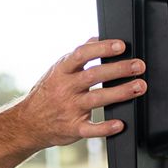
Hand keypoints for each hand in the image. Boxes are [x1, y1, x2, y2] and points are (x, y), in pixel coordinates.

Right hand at [16, 38, 144, 148]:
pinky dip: (105, 128)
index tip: (121, 45)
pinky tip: (119, 124)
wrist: (28, 123)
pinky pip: (90, 129)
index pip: (81, 55)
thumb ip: (77, 57)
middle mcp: (64, 89)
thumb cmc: (47, 94)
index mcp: (61, 72)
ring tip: (139, 87)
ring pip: (96, 99)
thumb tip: (96, 38)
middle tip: (138, 66)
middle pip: (93, 75)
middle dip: (118, 69)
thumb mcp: (56, 71)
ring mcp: (68, 109)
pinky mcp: (72, 128)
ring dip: (120, 93)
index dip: (101, 49)